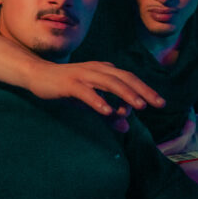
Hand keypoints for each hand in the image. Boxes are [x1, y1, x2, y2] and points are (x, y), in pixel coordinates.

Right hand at [26, 61, 164, 133]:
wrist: (38, 75)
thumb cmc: (66, 88)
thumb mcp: (90, 103)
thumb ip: (108, 115)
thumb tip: (126, 128)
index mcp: (104, 70)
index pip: (129, 78)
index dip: (145, 89)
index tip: (157, 103)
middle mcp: (97, 69)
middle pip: (125, 78)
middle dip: (143, 90)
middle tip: (159, 103)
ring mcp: (83, 75)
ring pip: (109, 83)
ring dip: (125, 94)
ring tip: (139, 106)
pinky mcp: (69, 83)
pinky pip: (86, 92)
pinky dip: (97, 100)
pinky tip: (107, 111)